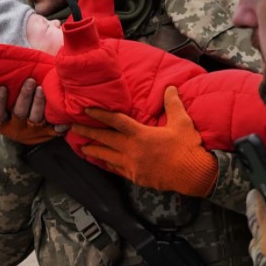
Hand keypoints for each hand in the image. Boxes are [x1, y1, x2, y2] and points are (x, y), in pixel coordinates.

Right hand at [0, 81, 66, 144]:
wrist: (27, 137)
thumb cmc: (13, 114)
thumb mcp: (4, 110)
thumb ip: (4, 97)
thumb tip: (2, 74)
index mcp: (3, 122)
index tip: (2, 87)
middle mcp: (17, 127)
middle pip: (19, 112)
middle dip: (25, 97)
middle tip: (30, 81)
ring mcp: (33, 130)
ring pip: (36, 117)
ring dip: (39, 103)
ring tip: (41, 89)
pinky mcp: (48, 133)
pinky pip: (55, 129)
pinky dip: (59, 124)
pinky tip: (61, 115)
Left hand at [72, 86, 218, 196]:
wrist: (193, 175)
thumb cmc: (188, 147)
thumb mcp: (182, 122)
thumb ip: (173, 104)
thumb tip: (170, 88)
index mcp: (141, 135)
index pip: (115, 122)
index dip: (99, 115)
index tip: (85, 110)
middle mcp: (132, 150)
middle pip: (105, 139)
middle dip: (88, 132)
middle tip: (72, 128)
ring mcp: (132, 165)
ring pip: (107, 157)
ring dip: (93, 151)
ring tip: (81, 148)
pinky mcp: (136, 177)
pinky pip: (117, 169)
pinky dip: (107, 164)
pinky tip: (103, 162)